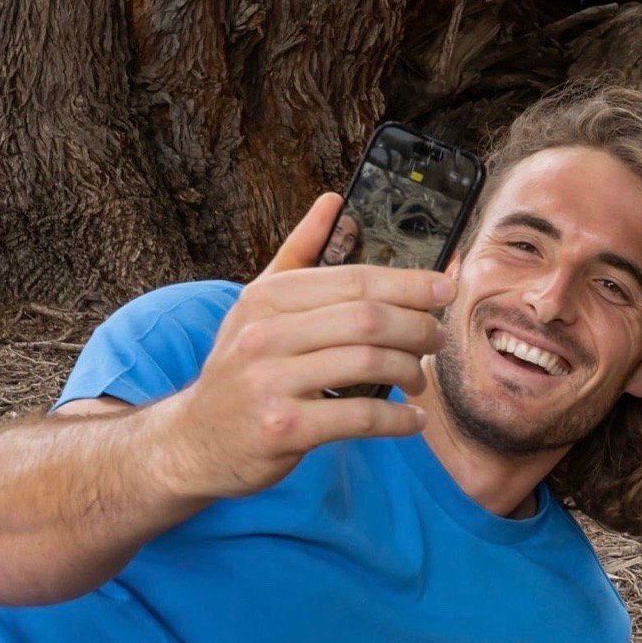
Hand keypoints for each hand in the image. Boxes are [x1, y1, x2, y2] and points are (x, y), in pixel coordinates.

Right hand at [157, 193, 454, 499]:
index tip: (445, 289)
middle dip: (417, 327)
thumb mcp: (257, 306)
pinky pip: (358, 416)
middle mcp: (264, 334)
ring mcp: (270, 382)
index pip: (353, 280)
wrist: (196, 441)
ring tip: (420, 379)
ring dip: (410, 371)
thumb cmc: (241, 369)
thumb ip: (298, 253)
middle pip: (367, 319)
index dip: (409, 283)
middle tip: (437, 339)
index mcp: (267, 298)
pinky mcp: (283, 428)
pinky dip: (397, 419)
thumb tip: (334, 201)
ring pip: (367, 363)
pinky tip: (413, 421)